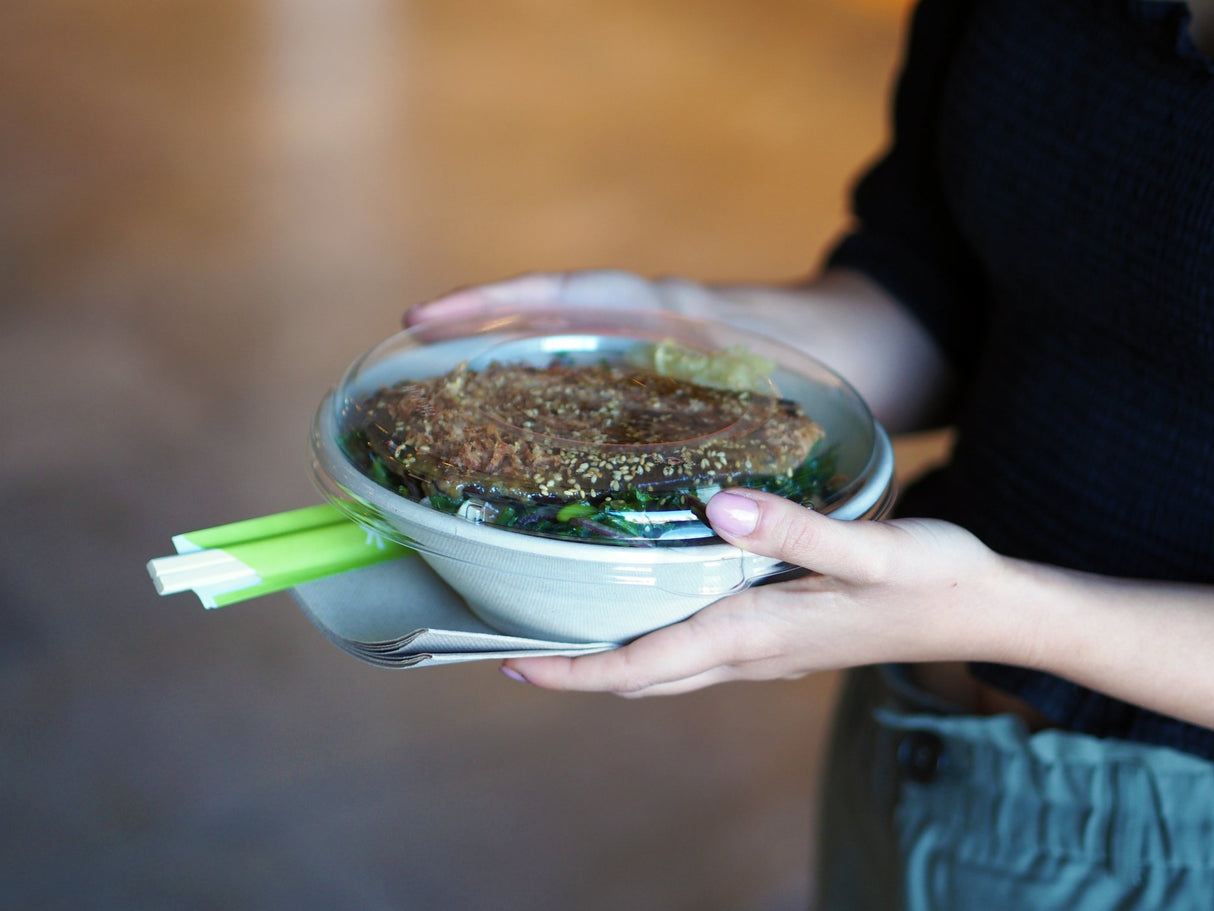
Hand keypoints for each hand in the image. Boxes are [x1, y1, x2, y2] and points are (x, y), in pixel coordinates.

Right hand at [406, 268, 953, 431]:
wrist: (872, 342)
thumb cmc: (837, 360)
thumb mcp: (802, 397)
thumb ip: (767, 447)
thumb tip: (726, 519)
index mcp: (674, 313)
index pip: (574, 293)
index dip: (499, 302)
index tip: (430, 314)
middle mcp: (649, 318)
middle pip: (549, 307)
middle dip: (481, 318)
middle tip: (412, 348)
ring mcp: (649, 337)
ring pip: (564, 334)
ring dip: (505, 347)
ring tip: (446, 391)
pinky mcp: (655, 362)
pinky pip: (588, 363)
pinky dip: (544, 379)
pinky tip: (517, 423)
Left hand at [500, 488, 1015, 695]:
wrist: (989, 611)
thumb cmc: (936, 579)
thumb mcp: (871, 548)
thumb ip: (795, 528)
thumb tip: (716, 504)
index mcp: (756, 633)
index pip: (644, 667)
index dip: (575, 672)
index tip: (514, 666)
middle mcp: (751, 654)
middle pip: (643, 679)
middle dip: (577, 674)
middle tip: (515, 653)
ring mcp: (768, 653)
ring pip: (668, 670)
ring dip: (610, 662)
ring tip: (561, 633)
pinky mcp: (783, 638)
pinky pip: (697, 655)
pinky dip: (653, 646)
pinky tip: (646, 607)